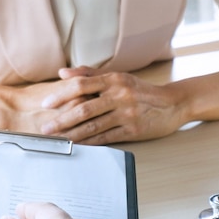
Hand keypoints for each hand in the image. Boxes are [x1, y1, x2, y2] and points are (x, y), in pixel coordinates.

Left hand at [38, 67, 184, 143]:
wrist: (173, 103)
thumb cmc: (140, 90)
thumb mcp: (118, 77)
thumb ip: (89, 73)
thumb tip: (63, 73)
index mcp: (113, 80)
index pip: (81, 85)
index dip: (61, 95)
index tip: (46, 104)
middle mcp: (119, 95)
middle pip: (84, 109)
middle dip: (62, 120)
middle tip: (46, 127)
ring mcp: (126, 114)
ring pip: (93, 126)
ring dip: (72, 134)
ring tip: (57, 139)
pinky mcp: (133, 130)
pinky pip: (106, 138)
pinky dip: (90, 142)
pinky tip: (77, 145)